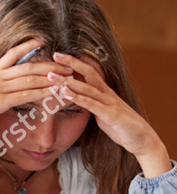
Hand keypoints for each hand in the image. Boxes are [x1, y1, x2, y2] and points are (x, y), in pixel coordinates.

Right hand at [0, 39, 74, 138]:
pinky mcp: (0, 102)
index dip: (29, 45)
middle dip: (50, 64)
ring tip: (68, 77)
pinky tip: (54, 93)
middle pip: (29, 66)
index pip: (12, 54)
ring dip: (51, 78)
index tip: (44, 40)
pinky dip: (42, 93)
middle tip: (69, 63)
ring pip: (30, 79)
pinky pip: (26, 95)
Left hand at [49, 53, 171, 175]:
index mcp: (104, 92)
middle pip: (88, 73)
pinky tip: (67, 93)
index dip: (75, 63)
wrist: (141, 138)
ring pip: (88, 88)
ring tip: (53, 77)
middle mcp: (107, 94)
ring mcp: (110, 103)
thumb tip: (78, 100)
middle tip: (54, 55)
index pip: (89, 72)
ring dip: (69, 82)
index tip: (58, 56)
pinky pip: (93, 105)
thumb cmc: (121, 127)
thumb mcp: (102, 113)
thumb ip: (91, 104)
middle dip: (71, 63)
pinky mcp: (111, 115)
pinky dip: (79, 98)